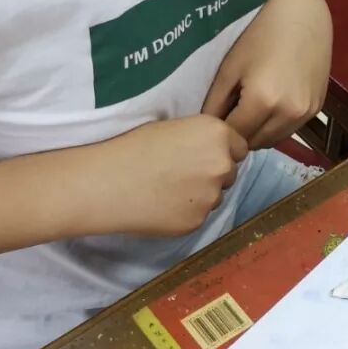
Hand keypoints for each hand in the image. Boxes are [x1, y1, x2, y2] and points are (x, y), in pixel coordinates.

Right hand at [82, 115, 247, 236]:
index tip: (201, 155)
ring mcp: (212, 196)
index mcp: (218, 135)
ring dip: (201, 194)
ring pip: (216, 196)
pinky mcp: (198, 221)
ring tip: (168, 189)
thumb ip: (203, 140)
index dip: (222, 151)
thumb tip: (215, 152)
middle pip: (230, 172)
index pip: (239, 146)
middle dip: (213, 173)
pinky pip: (199, 214)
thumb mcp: (175, 127)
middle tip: (182, 173)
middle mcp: (222, 164)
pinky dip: (186, 211)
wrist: (108, 181)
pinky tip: (162, 205)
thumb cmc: (134, 146)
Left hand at [202, 0, 330, 148]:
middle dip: (239, 133)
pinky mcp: (318, 107)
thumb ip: (215, 104)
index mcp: (264, 102)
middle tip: (229, 113)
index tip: (212, 122)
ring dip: (258, 131)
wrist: (301, 10)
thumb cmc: (258, 31)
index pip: (234, 137)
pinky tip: (270, 101)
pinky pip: (290, 128)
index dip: (220, 132)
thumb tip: (205, 130)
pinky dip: (277, 123)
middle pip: (255, 143)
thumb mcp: (229, 67)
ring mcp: (307, 112)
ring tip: (248, 108)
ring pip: (274, 139)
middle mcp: (289, 113)